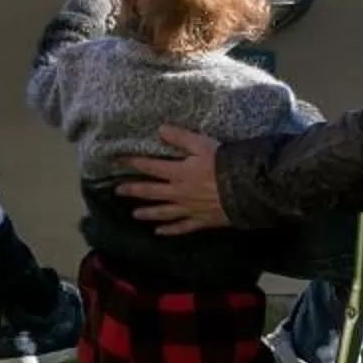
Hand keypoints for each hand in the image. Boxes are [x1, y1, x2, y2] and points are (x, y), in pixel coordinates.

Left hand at [112, 126, 233, 235]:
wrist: (246, 189)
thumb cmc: (225, 163)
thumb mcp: (202, 144)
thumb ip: (180, 137)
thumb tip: (159, 129)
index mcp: (178, 172)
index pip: (149, 166)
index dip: (133, 162)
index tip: (116, 161)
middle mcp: (179, 192)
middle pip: (151, 191)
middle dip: (133, 190)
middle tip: (117, 191)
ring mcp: (189, 209)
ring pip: (163, 212)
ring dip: (148, 213)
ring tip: (134, 214)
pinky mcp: (201, 221)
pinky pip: (182, 227)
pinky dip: (170, 230)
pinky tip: (160, 232)